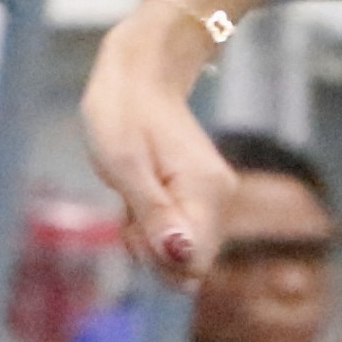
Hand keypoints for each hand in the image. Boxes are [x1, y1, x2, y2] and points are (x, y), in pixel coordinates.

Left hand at [76, 7, 232, 282]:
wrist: (138, 75)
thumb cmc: (123, 115)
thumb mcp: (125, 167)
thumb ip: (154, 216)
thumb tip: (180, 257)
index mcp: (207, 195)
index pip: (192, 266)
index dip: (156, 258)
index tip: (135, 224)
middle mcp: (218, 201)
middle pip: (186, 265)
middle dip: (149, 248)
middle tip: (129, 207)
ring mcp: (209, 199)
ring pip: (177, 251)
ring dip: (146, 235)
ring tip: (131, 194)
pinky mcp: (197, 197)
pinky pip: (173, 233)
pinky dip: (149, 223)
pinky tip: (137, 194)